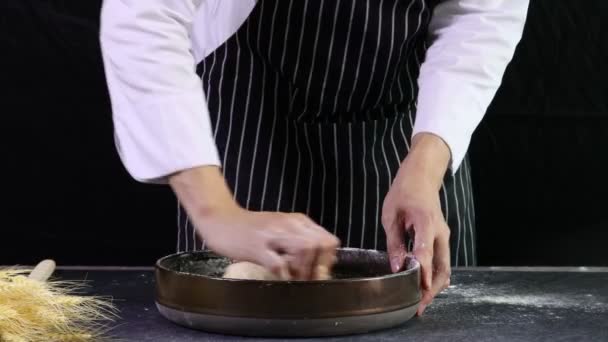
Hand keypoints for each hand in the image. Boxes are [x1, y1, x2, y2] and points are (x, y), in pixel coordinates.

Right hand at [169, 166, 338, 279]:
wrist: (219, 219)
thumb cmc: (250, 229)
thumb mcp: (279, 229)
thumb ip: (297, 242)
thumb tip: (316, 265)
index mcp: (297, 221)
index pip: (328, 240)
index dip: (328, 259)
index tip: (319, 272)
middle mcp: (289, 224)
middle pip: (320, 245)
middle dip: (319, 266)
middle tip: (308, 280)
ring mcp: (273, 235)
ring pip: (304, 250)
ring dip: (304, 271)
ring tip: (295, 281)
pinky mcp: (257, 246)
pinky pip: (278, 263)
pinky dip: (284, 276)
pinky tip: (281, 282)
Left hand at [381, 133, 451, 315]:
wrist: (421, 178)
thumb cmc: (403, 193)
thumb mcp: (391, 215)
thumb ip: (394, 242)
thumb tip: (397, 267)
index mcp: (426, 223)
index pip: (426, 253)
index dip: (422, 273)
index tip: (418, 290)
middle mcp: (440, 233)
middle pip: (442, 268)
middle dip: (431, 290)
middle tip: (417, 306)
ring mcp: (443, 237)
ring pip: (444, 269)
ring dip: (433, 286)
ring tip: (418, 302)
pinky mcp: (440, 240)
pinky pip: (441, 263)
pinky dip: (433, 278)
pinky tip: (422, 288)